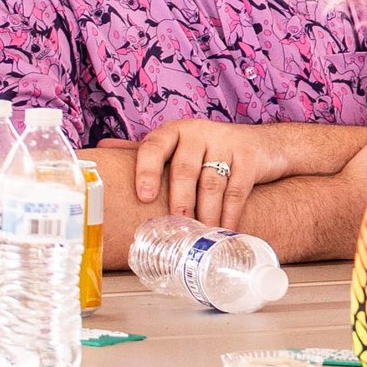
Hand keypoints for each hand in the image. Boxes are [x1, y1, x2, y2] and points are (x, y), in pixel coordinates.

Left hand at [134, 116, 288, 228]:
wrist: (265, 144)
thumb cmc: (212, 150)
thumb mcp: (179, 145)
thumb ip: (144, 150)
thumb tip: (100, 147)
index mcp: (174, 131)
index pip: (154, 146)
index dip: (146, 171)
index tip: (144, 197)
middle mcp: (198, 132)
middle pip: (184, 168)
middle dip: (180, 200)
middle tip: (176, 224)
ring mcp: (226, 142)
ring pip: (211, 183)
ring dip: (205, 213)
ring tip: (200, 235)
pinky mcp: (249, 156)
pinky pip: (236, 190)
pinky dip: (229, 214)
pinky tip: (224, 229)